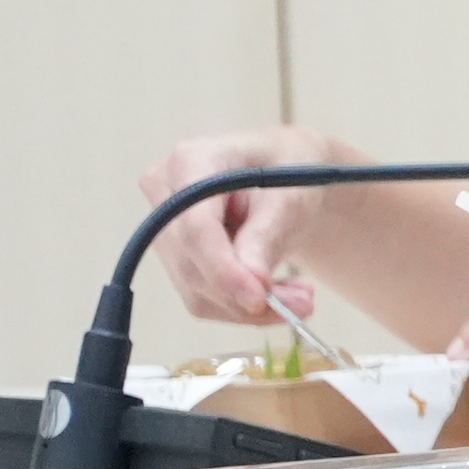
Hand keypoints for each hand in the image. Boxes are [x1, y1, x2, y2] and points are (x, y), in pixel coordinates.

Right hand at [141, 125, 353, 325]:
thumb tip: (252, 281)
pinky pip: (201, 298)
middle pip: (192, 262)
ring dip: (249, 308)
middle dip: (246, 294)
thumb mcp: (293, 193)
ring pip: (195, 289)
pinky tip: (278, 295)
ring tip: (301, 298)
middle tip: (304, 304)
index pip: (194, 227)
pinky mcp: (175, 256)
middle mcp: (164, 193)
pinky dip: (241, 307)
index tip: (258, 299)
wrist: (286, 174)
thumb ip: (268, 233)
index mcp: (191, 161)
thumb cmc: (291, 171)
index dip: (222, 269)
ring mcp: (164, 227)